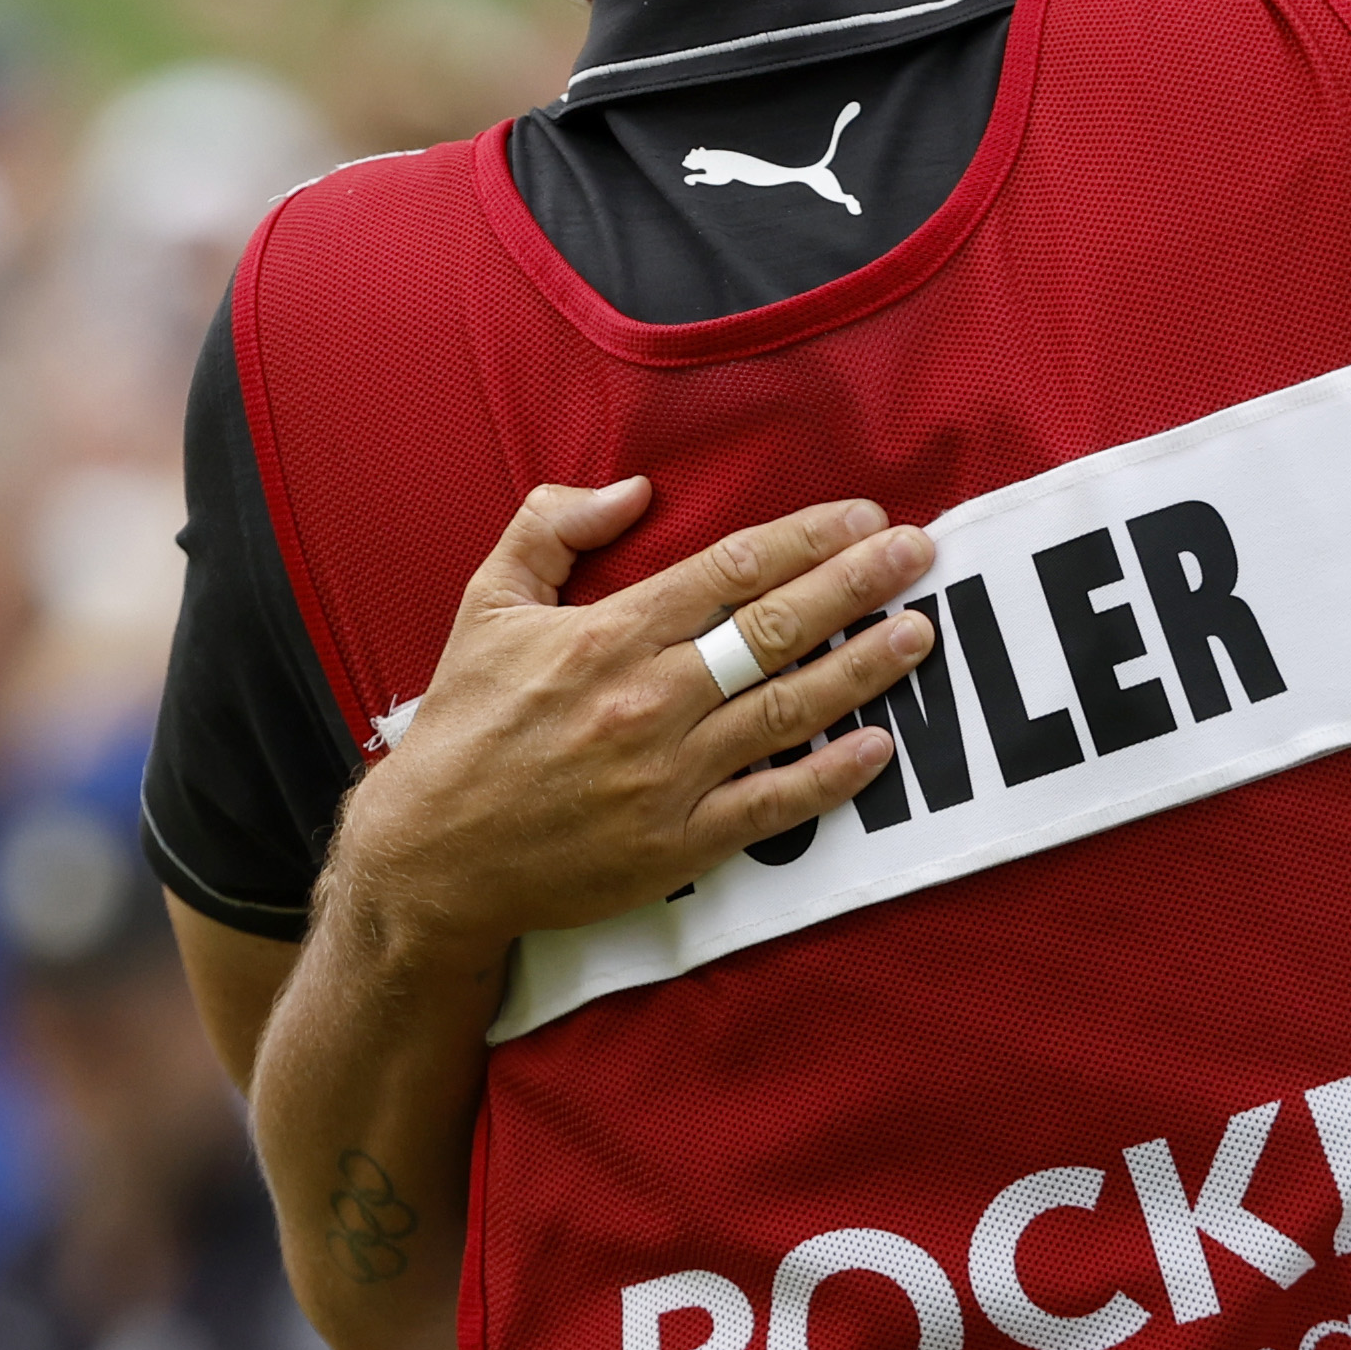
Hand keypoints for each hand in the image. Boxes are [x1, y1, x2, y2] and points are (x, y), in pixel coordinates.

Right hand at [328, 485, 939, 959]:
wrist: (431, 859)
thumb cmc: (464, 729)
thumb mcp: (487, 607)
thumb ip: (550, 528)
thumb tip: (632, 489)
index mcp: (607, 636)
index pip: (731, 572)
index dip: (806, 538)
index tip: (863, 516)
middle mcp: (648, 700)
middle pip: (776, 629)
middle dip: (857, 584)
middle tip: (919, 552)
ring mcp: (668, 776)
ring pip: (788, 710)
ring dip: (863, 669)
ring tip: (919, 633)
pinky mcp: (678, 844)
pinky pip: (772, 805)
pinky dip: (829, 777)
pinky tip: (880, 747)